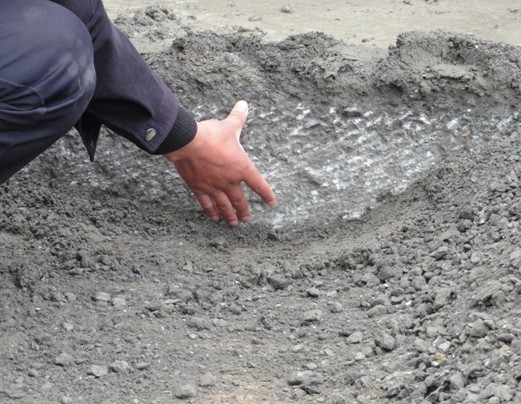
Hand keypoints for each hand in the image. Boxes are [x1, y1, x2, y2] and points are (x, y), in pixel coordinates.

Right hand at [164, 101, 276, 226]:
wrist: (188, 144)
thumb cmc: (211, 135)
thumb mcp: (228, 126)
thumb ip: (238, 117)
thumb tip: (243, 105)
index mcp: (241, 168)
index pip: (258, 184)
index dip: (266, 194)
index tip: (272, 203)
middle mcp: (230, 181)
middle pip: (240, 201)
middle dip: (244, 211)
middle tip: (247, 219)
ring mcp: (214, 187)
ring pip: (224, 206)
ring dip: (230, 216)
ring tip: (233, 224)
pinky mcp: (199, 188)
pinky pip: (207, 204)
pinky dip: (211, 211)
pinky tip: (213, 218)